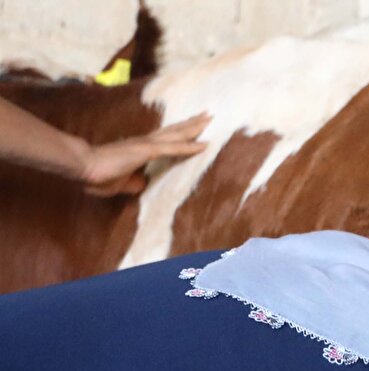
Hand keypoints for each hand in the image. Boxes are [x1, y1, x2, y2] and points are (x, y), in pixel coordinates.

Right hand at [79, 112, 209, 195]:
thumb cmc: (99, 175)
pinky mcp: (145, 151)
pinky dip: (189, 146)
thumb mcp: (122, 182)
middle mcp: (145, 142)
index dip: (180, 133)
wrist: (84, 167)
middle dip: (191, 123)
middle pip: (173, 131)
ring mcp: (146, 145)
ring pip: (175, 134)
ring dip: (194, 128)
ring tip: (209, 119)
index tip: (194, 128)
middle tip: (207, 115)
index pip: (165, 139)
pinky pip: (172, 148)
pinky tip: (203, 144)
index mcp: (140, 149)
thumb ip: (134, 181)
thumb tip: (143, 182)